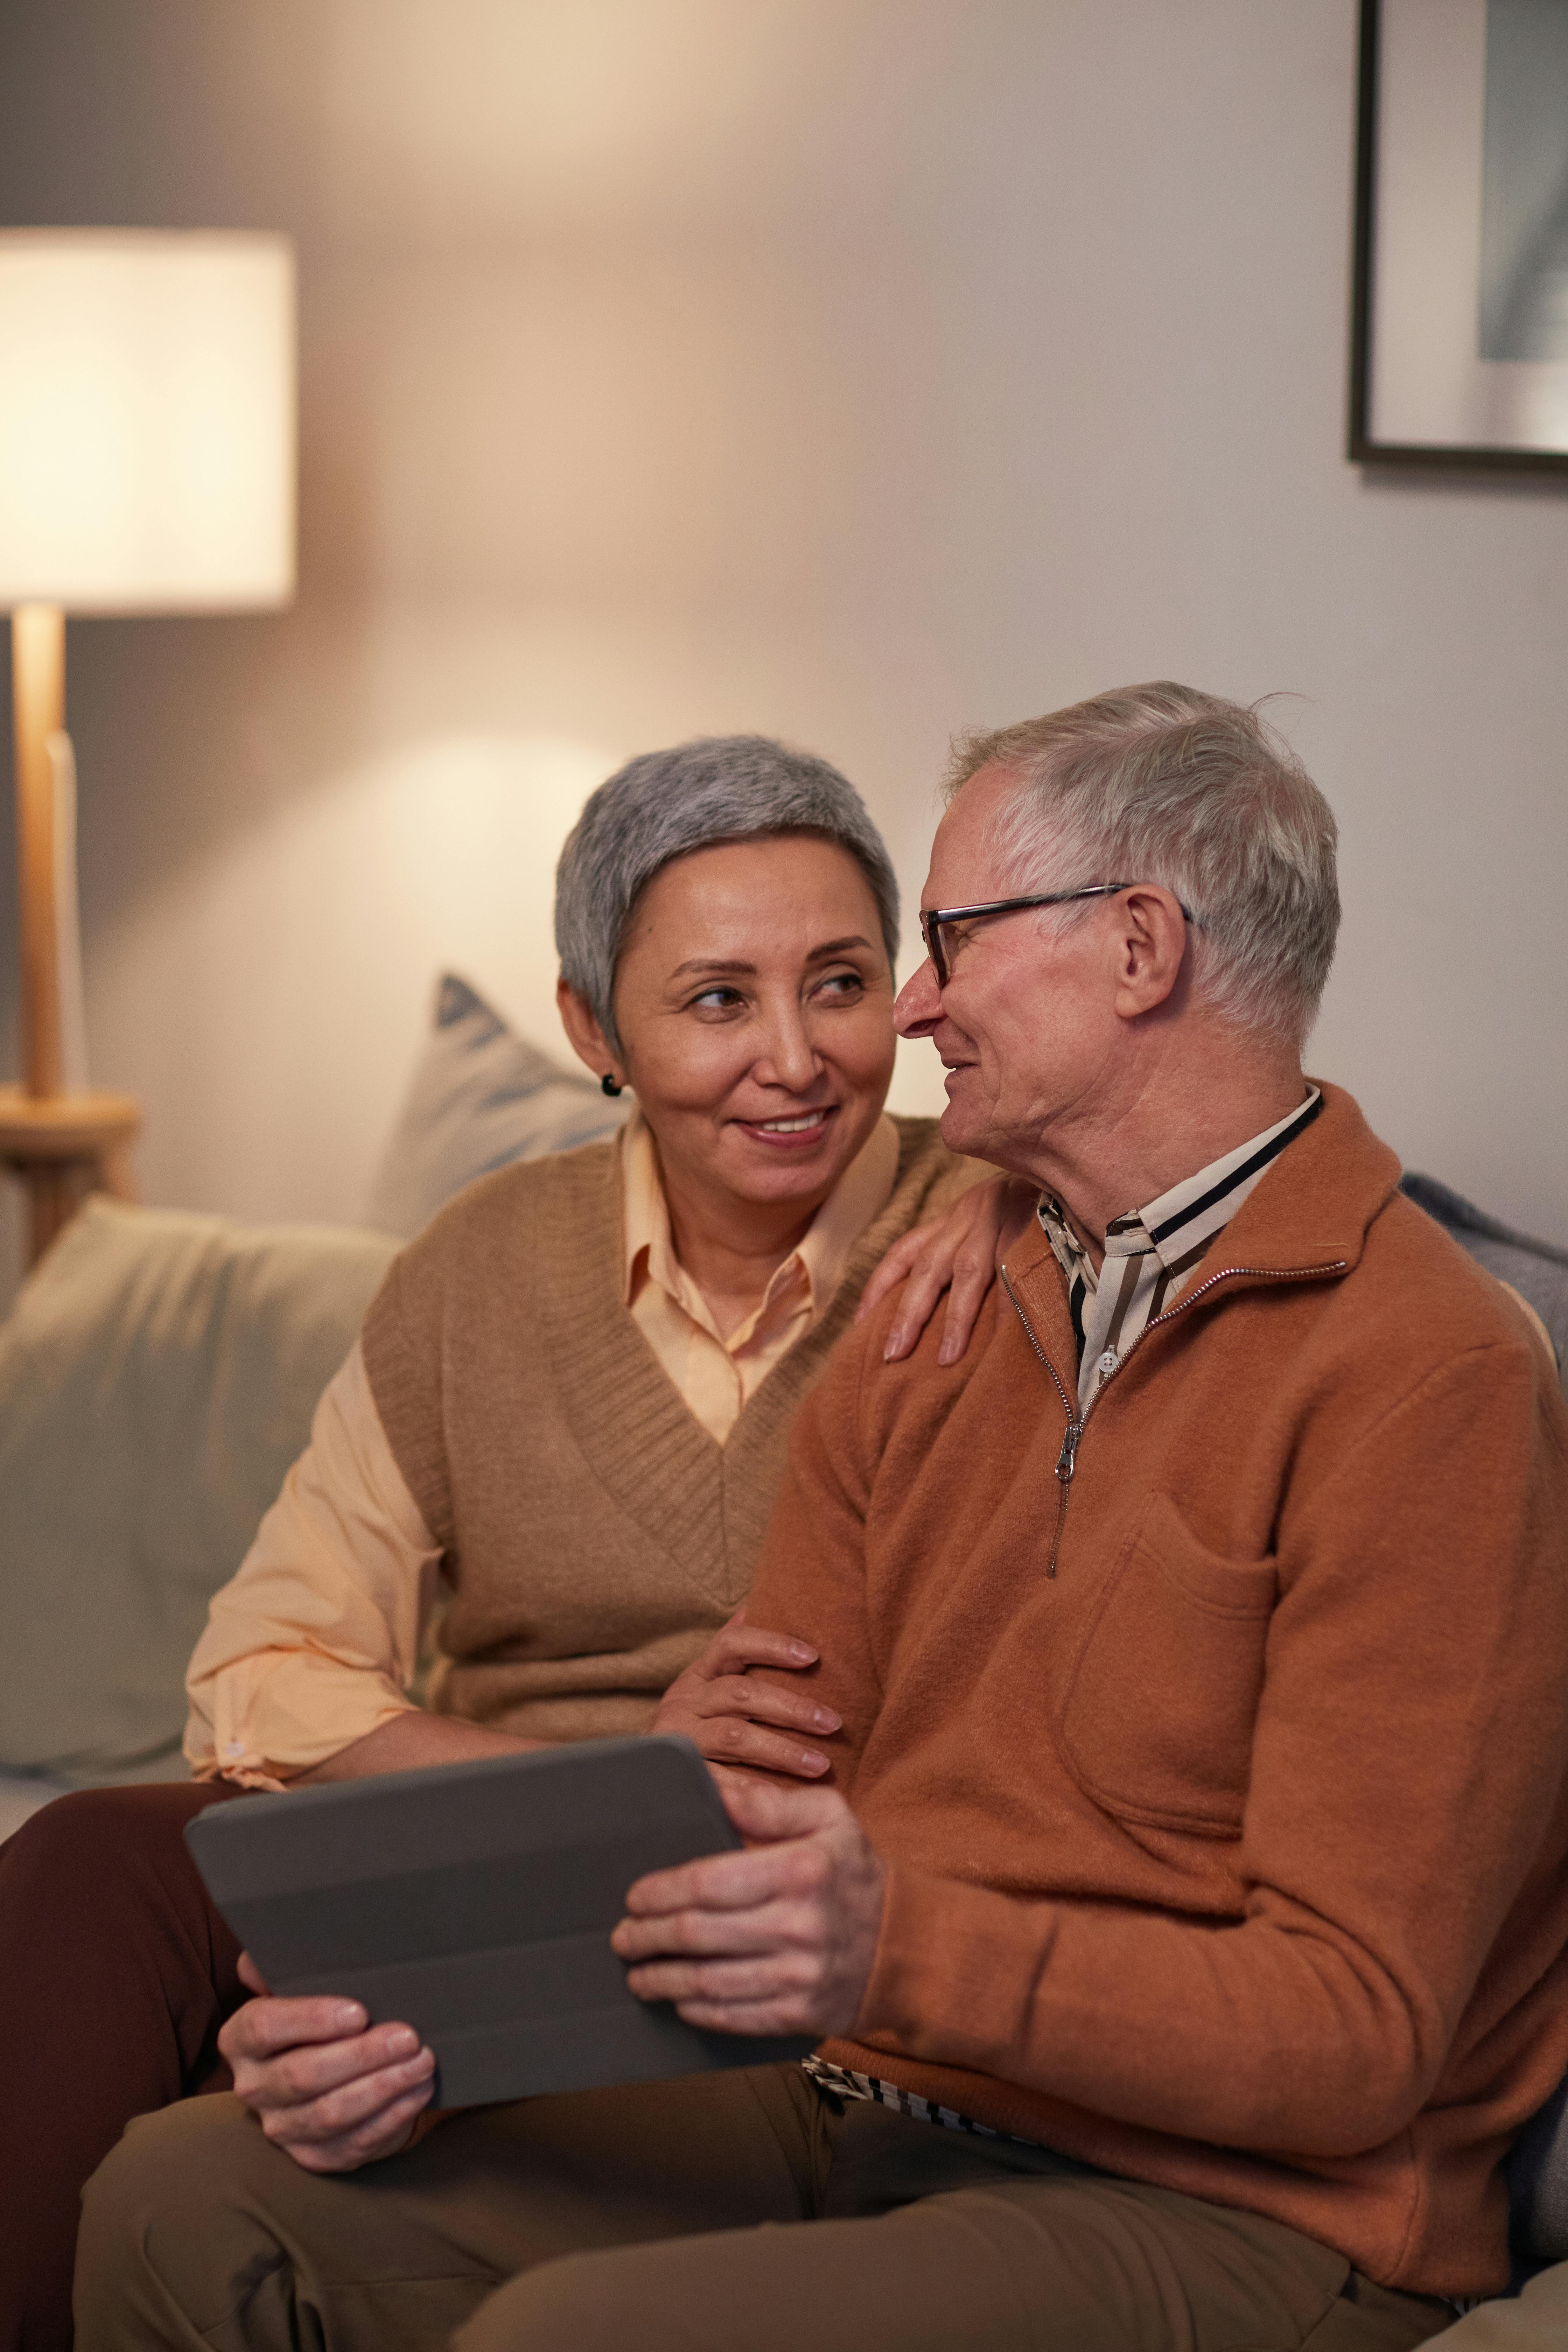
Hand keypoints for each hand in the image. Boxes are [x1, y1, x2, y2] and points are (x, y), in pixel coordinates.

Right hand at [218, 1951, 435, 2172]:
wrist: (338, 2068)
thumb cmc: (324, 2014)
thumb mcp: (305, 1983)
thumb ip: (290, 1965)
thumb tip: (276, 1947)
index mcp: (241, 2038)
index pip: (264, 2027)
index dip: (310, 2019)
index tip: (359, 2012)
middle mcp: (254, 2087)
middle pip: (302, 2075)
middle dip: (361, 2056)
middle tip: (409, 2036)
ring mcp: (282, 2128)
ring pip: (330, 2114)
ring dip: (382, 2086)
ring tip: (422, 2061)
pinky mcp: (314, 2157)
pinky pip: (352, 2143)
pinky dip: (390, 2117)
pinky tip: (418, 2091)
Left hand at [611, 1775, 884, 2038]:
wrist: (909, 1946)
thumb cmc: (854, 1873)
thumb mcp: (829, 1817)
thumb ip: (771, 1803)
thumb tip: (716, 1792)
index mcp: (800, 1870)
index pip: (709, 1882)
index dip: (662, 1891)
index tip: (635, 1897)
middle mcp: (798, 1925)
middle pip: (699, 1934)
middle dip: (649, 1937)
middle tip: (623, 1936)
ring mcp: (800, 1976)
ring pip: (708, 1983)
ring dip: (662, 1979)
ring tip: (637, 1973)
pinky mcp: (801, 2015)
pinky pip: (734, 2016)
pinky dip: (696, 2010)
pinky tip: (677, 1999)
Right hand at [651, 1608, 841, 1782]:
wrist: (639, 1768)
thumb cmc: (693, 1721)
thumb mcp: (706, 1682)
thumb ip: (732, 1651)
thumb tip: (753, 1606)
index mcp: (699, 1674)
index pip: (733, 1645)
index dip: (772, 1645)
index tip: (812, 1656)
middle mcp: (685, 1701)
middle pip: (741, 1694)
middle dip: (792, 1708)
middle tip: (833, 1723)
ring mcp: (681, 1737)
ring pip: (735, 1737)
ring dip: (782, 1751)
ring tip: (820, 1764)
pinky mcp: (680, 1774)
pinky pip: (718, 1780)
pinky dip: (750, 1787)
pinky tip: (781, 1796)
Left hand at [857, 1174, 1038, 1362]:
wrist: (1061, 1164)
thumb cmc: (1022, 1204)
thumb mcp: (982, 1219)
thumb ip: (960, 1251)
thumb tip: (937, 1308)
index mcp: (951, 1218)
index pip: (904, 1252)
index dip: (878, 1287)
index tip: (860, 1321)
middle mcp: (967, 1217)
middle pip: (928, 1267)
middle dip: (907, 1313)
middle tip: (891, 1354)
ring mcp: (998, 1220)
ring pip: (968, 1272)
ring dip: (955, 1319)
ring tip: (945, 1359)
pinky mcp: (1030, 1227)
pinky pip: (1015, 1274)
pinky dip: (1009, 1310)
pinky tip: (1004, 1341)